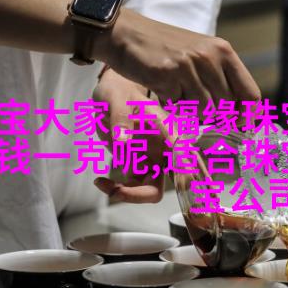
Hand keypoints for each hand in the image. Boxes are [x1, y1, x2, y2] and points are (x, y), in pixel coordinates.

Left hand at [91, 68, 172, 202]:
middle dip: (156, 194)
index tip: (184, 186)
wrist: (111, 95)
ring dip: (131, 195)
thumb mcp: (117, 101)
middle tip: (123, 192)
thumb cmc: (118, 92)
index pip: (183, 153)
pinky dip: (118, 189)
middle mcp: (166, 149)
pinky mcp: (141, 166)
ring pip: (153, 189)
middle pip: (177, 178)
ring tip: (104, 184)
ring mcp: (154, 160)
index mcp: (168, 130)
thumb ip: (121, 120)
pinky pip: (134, 187)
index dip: (187, 171)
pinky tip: (100, 180)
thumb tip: (123, 142)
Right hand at [95, 9, 260, 112]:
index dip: (248, 116)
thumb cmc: (165, 48)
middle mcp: (210, 57)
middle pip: (227, 107)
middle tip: (195, 107)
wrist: (125, 32)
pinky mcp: (167, 75)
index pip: (251, 94)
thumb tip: (240, 115)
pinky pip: (179, 107)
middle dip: (213, 116)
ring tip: (176, 93)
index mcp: (224, 51)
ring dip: (190, 111)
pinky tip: (162, 90)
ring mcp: (189, 65)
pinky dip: (172, 106)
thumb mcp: (201, 55)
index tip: (240, 126)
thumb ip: (221, 79)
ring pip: (203, 110)